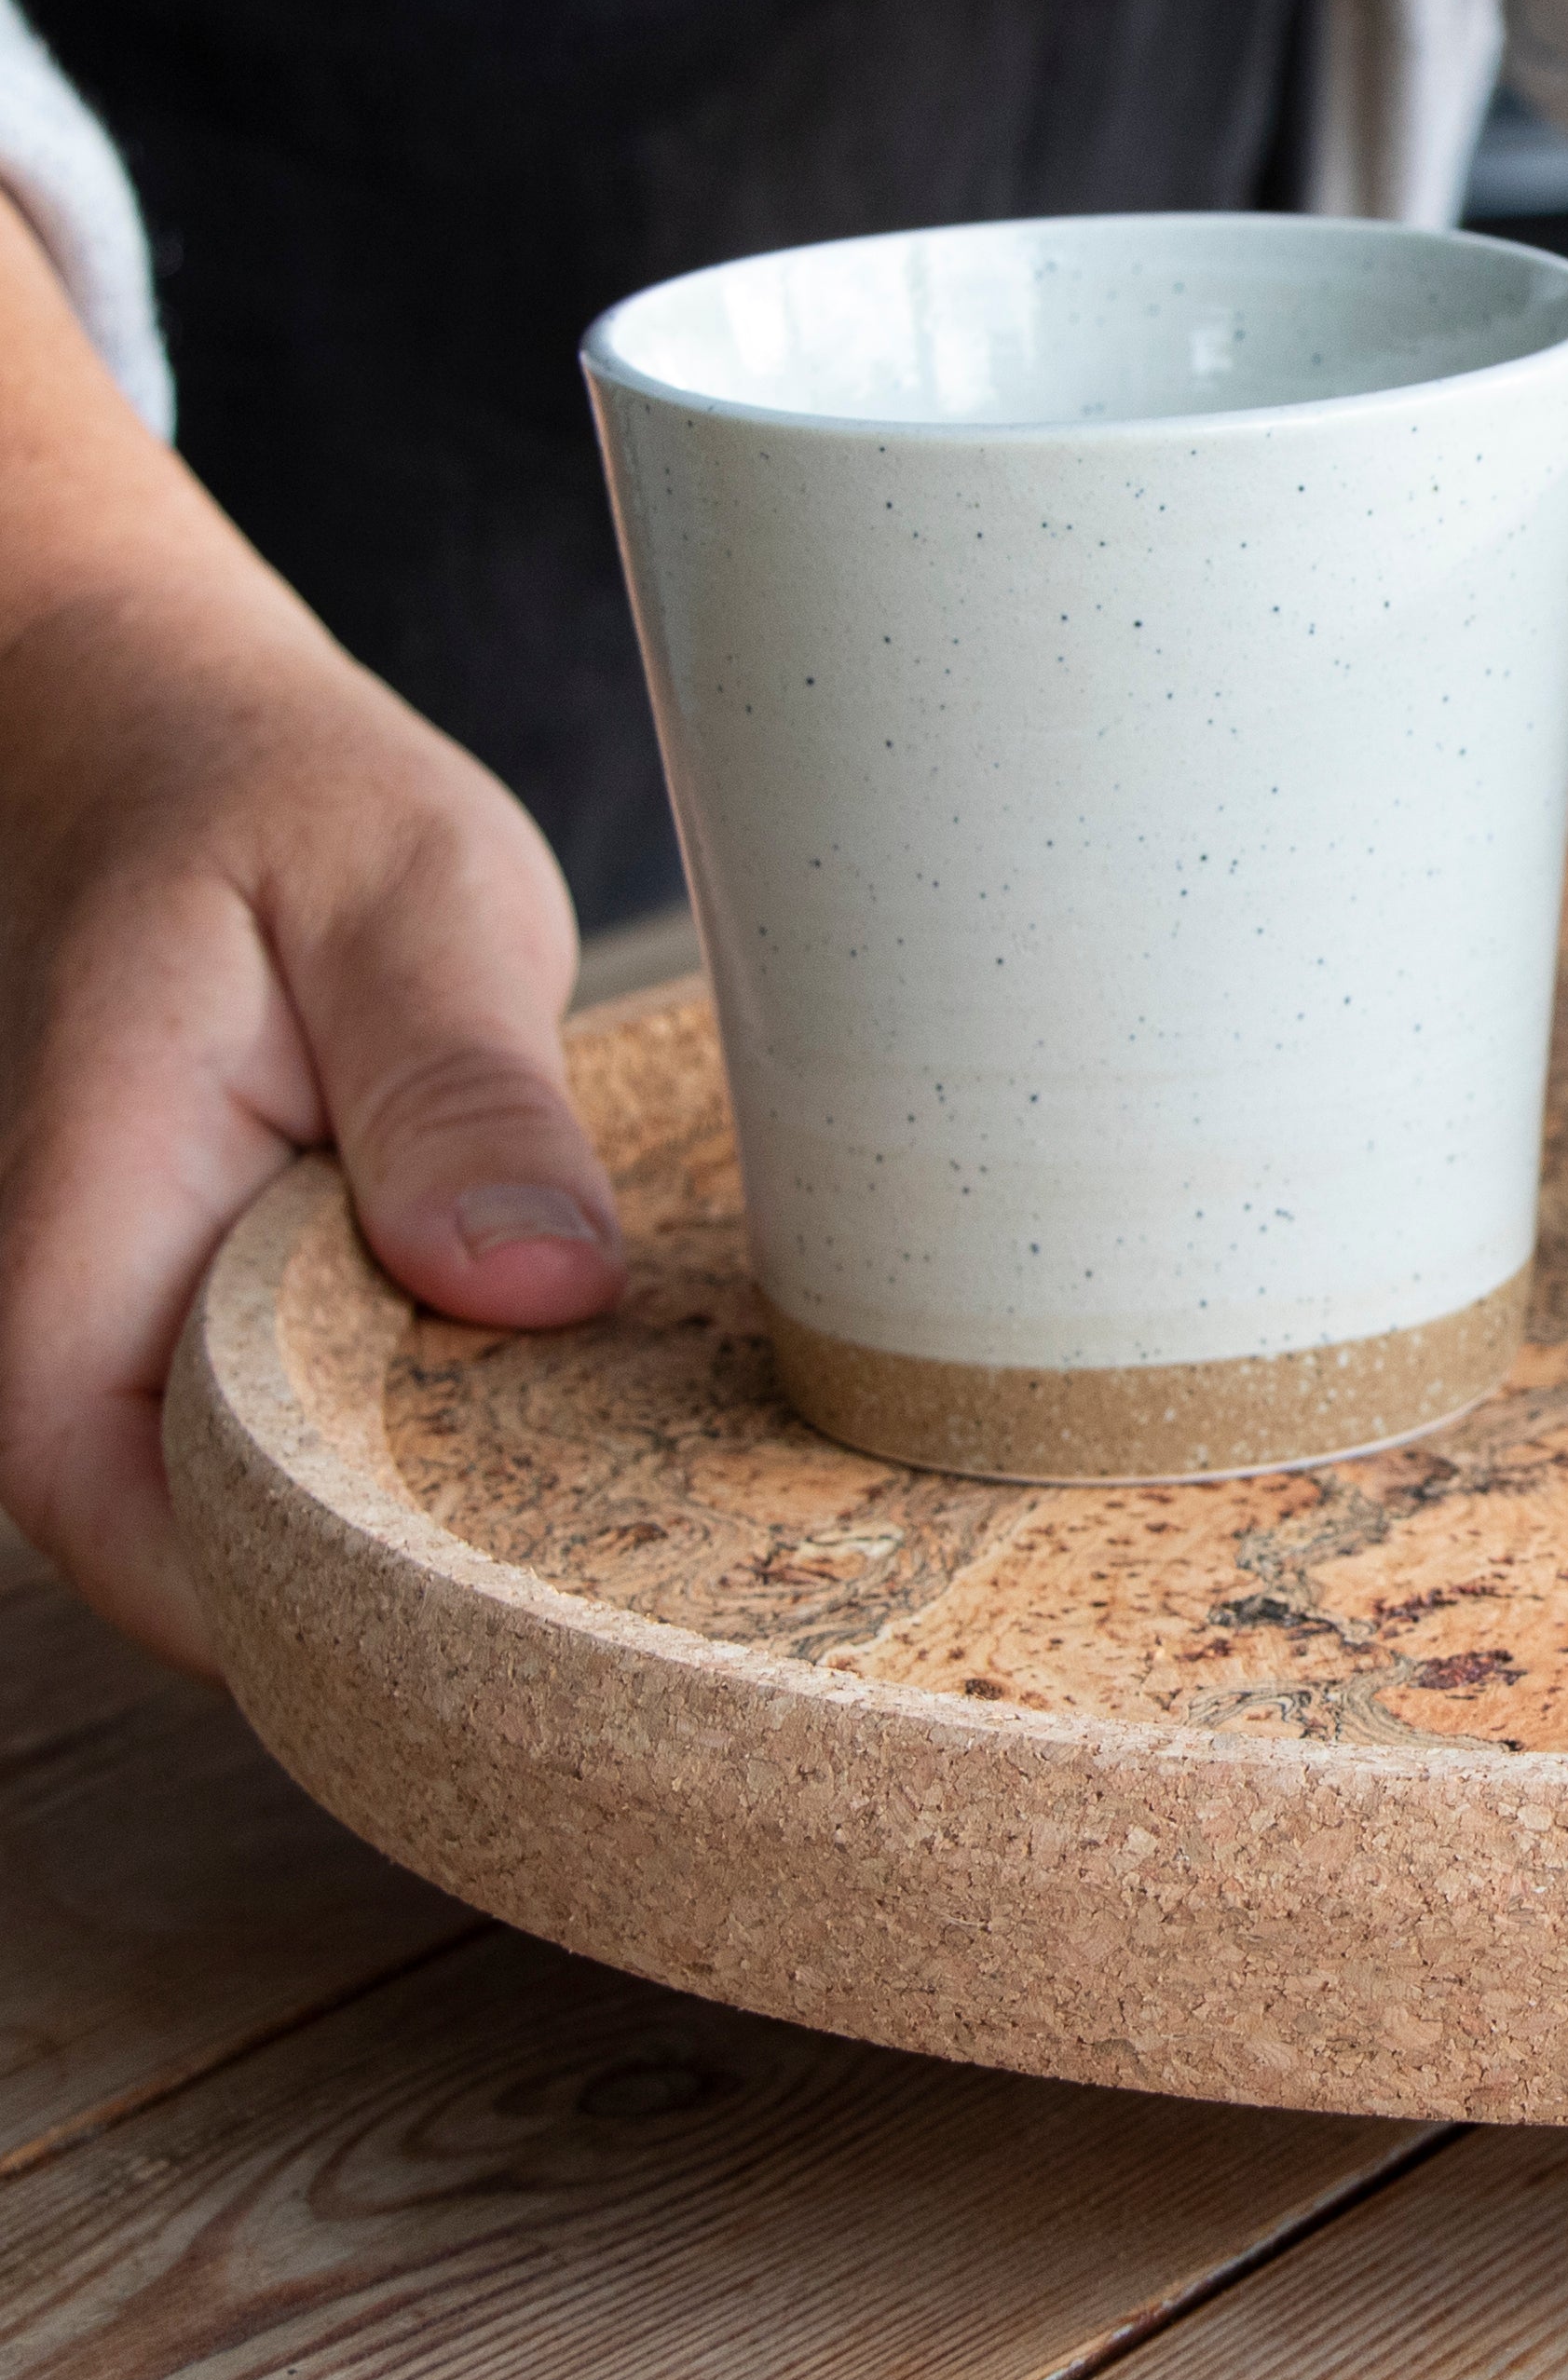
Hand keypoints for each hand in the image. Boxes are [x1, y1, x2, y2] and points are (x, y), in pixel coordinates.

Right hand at [0, 214, 622, 1672]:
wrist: (198, 742)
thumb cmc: (283, 797)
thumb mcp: (403, 897)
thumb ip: (459, 1089)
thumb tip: (525, 1288)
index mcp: (92, 1219)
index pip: (107, 1498)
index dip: (269, 1608)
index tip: (492, 1638)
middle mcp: (109, 1302)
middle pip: (211, 1546)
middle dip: (402, 1613)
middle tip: (646, 1620)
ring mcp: (184, 1314)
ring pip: (287, 1498)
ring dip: (449, 1532)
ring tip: (662, 1548)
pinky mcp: (265, 1302)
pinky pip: (343, 1421)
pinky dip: (461, 1445)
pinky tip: (612, 1440)